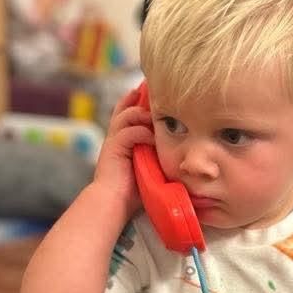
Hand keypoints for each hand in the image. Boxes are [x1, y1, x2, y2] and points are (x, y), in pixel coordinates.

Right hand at [93, 88, 154, 215]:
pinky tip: (151, 138)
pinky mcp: (113, 148)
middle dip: (137, 99)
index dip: (137, 103)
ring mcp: (113, 142)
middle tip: (150, 90)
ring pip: (126, 116)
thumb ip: (156, 155)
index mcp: (122, 142)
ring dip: (141, 115)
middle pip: (124, 109)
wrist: (114, 203)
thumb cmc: (132, 192)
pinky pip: (129, 132)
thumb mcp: (148, 168)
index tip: (149, 93)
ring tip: (154, 117)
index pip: (127, 115)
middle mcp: (116, 138)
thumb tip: (178, 149)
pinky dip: (142, 133)